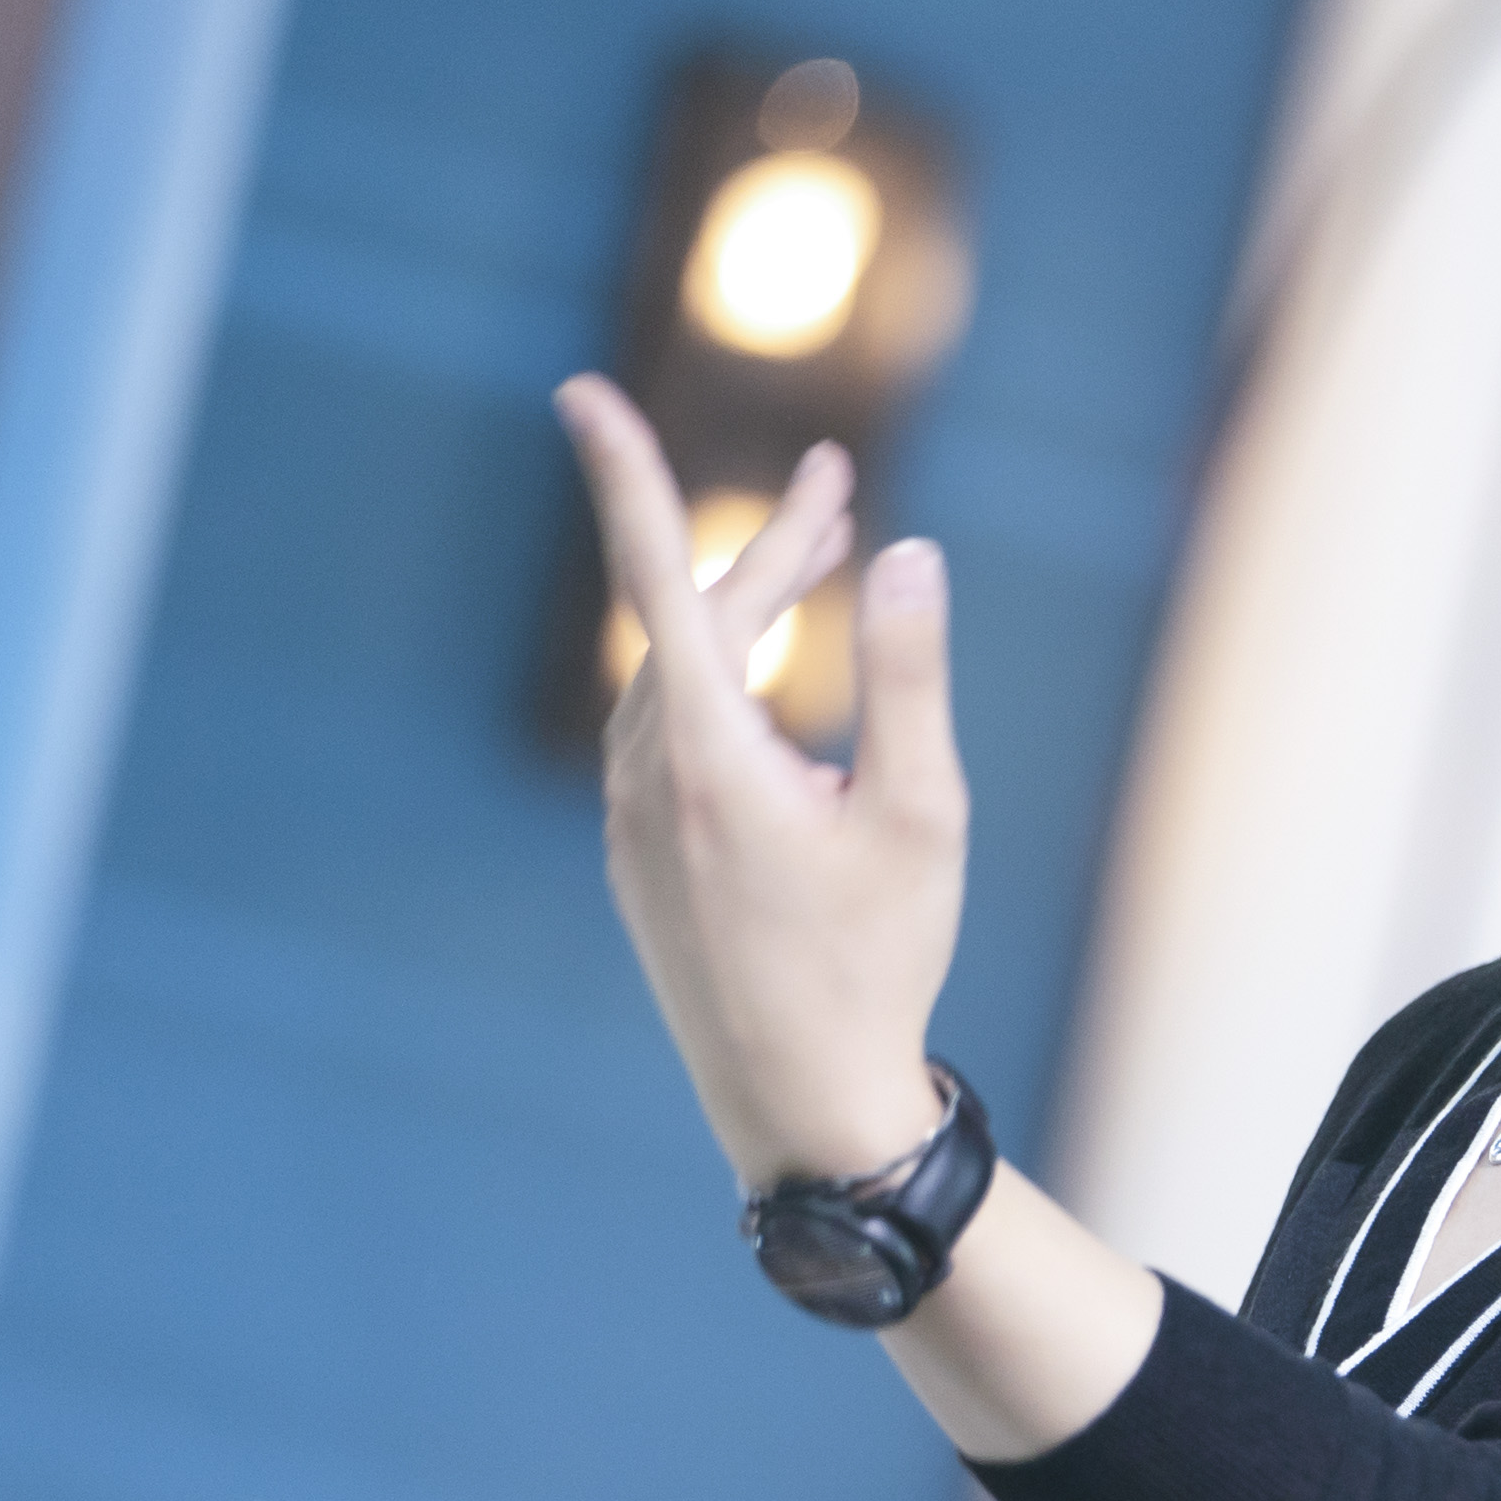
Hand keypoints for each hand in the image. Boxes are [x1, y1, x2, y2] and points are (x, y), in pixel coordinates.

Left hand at [561, 374, 960, 1188]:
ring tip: (825, 567)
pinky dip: (723, 686)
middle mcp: (648, 779)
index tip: (578, 394)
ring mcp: (634, 824)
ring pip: (679, 680)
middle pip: (696, 623)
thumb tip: (908, 554)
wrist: (802, 1106)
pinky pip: (669, 738)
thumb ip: (913, 678)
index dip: (626, 478)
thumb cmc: (876, 963)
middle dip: (772, 553)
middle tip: (841, 488)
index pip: (659, 580)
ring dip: (748, 617)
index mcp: (709, 757)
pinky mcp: (641, 861)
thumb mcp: (922, 816)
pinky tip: (780, 694)